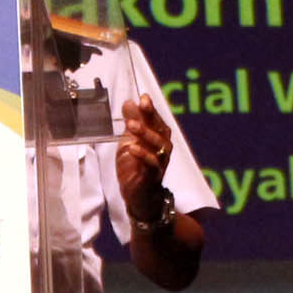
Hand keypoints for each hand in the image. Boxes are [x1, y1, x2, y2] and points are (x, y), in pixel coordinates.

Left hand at [115, 94, 174, 222]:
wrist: (137, 195)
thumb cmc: (135, 167)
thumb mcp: (130, 141)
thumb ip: (132, 123)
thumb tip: (129, 102)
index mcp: (158, 139)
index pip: (156, 120)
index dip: (151, 109)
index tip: (143, 98)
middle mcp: (162, 149)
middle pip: (161, 130)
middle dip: (151, 117)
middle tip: (140, 106)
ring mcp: (159, 163)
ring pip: (158, 146)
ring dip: (146, 134)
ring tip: (131, 126)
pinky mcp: (153, 177)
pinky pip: (151, 165)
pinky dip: (143, 156)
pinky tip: (132, 148)